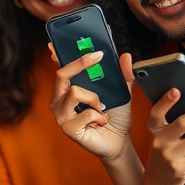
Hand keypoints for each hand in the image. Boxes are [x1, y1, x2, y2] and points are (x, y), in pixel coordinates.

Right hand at [48, 45, 132, 160]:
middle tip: (98, 57)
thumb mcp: (121, 92)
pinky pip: (86, 112)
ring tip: (101, 108)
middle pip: (62, 74)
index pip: (60, 67)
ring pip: (75, 91)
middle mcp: (59, 99)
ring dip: (94, 98)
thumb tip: (125, 56)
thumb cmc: (114, 116)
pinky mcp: (68, 128)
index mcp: (68, 89)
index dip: (60, 53)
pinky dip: (99, 116)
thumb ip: (122, 75)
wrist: (119, 142)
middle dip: (80, 63)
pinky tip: (100, 122)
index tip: (68, 42)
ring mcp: (61, 114)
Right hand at [144, 91, 184, 184]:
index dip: (165, 101)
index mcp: (156, 130)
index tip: (176, 90)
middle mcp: (161, 142)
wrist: (157, 181)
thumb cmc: (166, 153)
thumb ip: (178, 126)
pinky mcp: (182, 168)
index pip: (157, 113)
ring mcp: (171, 156)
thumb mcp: (164, 138)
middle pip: (182, 123)